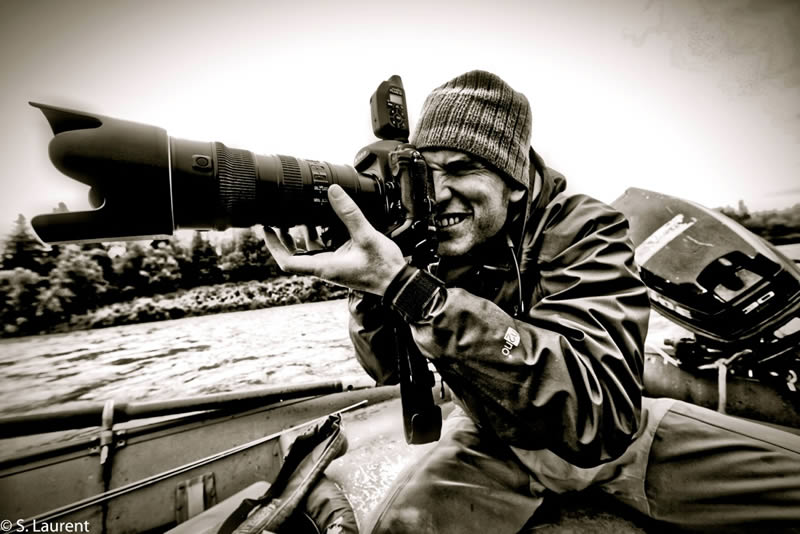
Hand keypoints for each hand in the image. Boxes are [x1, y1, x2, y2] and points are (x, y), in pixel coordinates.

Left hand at [263, 184, 405, 295]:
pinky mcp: (342, 263)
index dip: (274, 245)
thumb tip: (333, 191)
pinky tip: (321, 224)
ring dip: (299, 237)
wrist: (398, 283)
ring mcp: (333, 267)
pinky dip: (317, 238)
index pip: (288, 262)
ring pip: (308, 253)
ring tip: (295, 218)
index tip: (267, 229)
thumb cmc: (383, 267)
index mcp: (325, 266)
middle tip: (275, 221)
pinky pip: (323, 251)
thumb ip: (349, 213)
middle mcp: (326, 268)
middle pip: (294, 257)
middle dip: (282, 239)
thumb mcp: (365, 236)